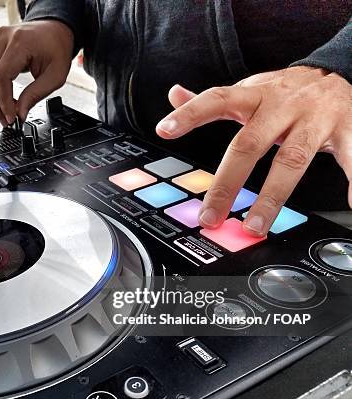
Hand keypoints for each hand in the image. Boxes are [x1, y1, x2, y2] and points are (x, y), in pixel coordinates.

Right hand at [0, 20, 73, 125]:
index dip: (3, 101)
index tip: (11, 117)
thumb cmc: (58, 48)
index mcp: (20, 42)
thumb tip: (20, 114)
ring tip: (4, 111)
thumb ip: (35, 95)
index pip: (1, 77)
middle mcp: (3, 38)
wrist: (56, 30)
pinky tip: (3, 98)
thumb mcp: (55, 76)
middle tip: (4, 119)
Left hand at [156, 66, 351, 235]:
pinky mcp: (347, 129)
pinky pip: (350, 158)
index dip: (190, 113)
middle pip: (250, 143)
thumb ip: (212, 100)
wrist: (339, 73)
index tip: (164, 130)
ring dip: (272, 197)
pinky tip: (350, 205)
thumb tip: (174, 95)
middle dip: (227, 182)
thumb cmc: (285, 92)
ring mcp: (314, 118)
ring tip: (255, 225)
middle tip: (210, 215)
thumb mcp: (249, 91)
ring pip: (291, 160)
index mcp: (255, 95)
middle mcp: (282, 105)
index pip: (216, 99)